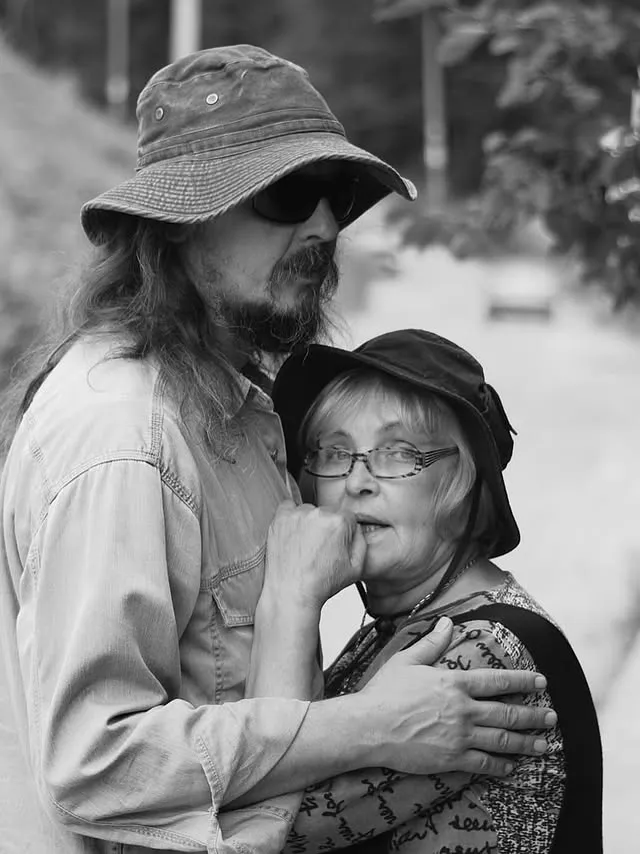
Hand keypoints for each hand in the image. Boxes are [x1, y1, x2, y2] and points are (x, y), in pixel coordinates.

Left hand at [263, 500, 366, 610]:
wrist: (292, 593)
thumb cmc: (320, 583)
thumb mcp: (356, 567)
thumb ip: (361, 541)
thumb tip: (355, 529)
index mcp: (338, 522)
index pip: (347, 517)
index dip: (343, 532)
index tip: (335, 543)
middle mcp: (317, 514)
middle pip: (328, 512)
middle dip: (326, 527)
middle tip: (320, 548)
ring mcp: (297, 515)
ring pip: (309, 511)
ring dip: (309, 522)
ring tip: (305, 544)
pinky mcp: (280, 519)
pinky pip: (288, 508)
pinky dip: (290, 517)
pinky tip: (293, 534)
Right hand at [358, 617, 556, 776]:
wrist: (370, 726)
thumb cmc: (385, 692)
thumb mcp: (407, 660)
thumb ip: (432, 642)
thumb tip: (447, 623)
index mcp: (454, 683)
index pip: (498, 681)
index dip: (523, 681)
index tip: (542, 681)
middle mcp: (463, 710)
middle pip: (508, 713)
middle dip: (534, 715)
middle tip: (552, 717)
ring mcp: (459, 736)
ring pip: (502, 740)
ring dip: (525, 742)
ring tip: (543, 744)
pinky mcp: (452, 759)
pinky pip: (484, 764)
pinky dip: (502, 765)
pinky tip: (512, 766)